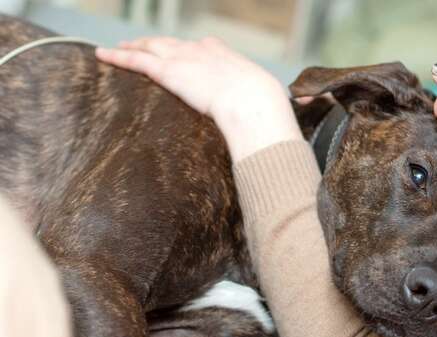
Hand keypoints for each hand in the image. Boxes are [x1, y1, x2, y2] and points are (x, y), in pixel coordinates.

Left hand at [96, 37, 301, 161]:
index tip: (184, 52)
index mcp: (227, 56)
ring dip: (133, 47)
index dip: (191, 50)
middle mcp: (203, 51)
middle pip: (172, 43)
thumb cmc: (264, 108)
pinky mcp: (168, 70)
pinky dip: (118, 56)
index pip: (204, 47)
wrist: (253, 103)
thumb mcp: (266, 104)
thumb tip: (274, 134)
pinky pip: (137, 60)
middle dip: (157, 44)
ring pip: (151, 47)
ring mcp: (184, 58)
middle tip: (142, 45)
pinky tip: (104, 55)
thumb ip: (261, 112)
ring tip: (117, 48)